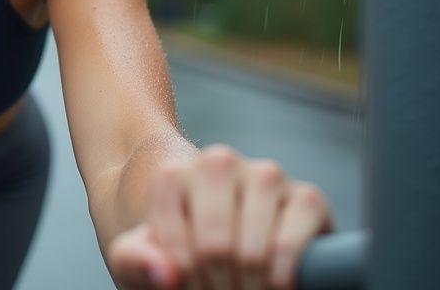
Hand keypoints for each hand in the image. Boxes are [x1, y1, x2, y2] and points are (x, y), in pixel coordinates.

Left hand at [106, 144, 332, 289]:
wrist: (214, 239)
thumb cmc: (173, 251)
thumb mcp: (137, 259)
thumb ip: (134, 261)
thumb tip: (166, 273)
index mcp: (173, 175)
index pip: (177, 248)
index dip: (183, 280)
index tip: (185, 283)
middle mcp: (219, 163)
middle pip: (215, 249)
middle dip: (215, 285)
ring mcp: (265, 176)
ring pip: (254, 251)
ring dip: (248, 285)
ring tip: (240, 288)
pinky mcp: (306, 197)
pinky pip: (291, 246)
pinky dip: (281, 277)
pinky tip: (272, 284)